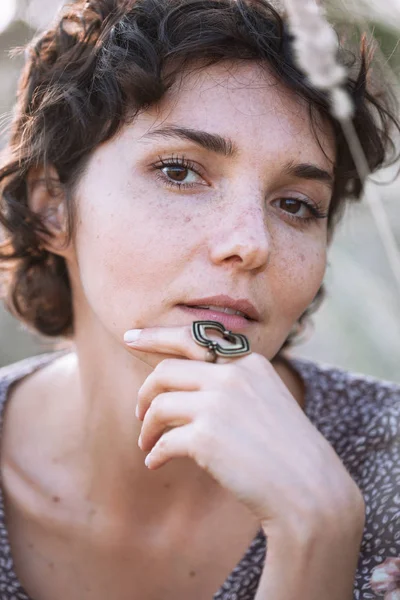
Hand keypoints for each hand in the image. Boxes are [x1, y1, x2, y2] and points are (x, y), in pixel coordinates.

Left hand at [125, 324, 363, 534]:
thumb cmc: (285, 452)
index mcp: (249, 362)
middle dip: (145, 392)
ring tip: (148, 444)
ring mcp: (220, 403)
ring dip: (148, 428)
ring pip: (159, 405)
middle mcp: (233, 376)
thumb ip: (227, 388)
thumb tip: (176, 395)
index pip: (193, 339)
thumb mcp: (263, 403)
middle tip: (141, 414)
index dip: (155, 337)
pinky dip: (155, 453)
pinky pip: (164, 442)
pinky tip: (155, 464)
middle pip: (167, 371)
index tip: (129, 338)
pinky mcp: (207, 436)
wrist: (309, 491)